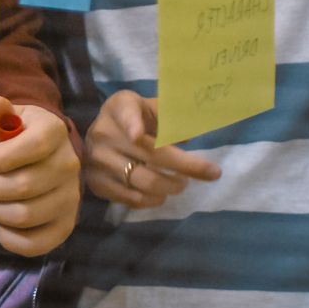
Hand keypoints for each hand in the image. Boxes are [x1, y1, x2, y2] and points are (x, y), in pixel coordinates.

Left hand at [0, 96, 81, 256]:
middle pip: (23, 186)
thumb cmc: (12, 136)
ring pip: (26, 216)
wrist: (36, 156)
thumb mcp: (2, 117)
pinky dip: (11, 240)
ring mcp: (72, 197)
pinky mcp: (67, 225)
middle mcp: (70, 164)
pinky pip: (37, 244)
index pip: (34, 147)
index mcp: (54, 131)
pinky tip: (3, 227)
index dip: (0, 158)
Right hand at [82, 92, 220, 208]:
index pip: (125, 114)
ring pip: (144, 182)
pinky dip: (153, 200)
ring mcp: (98, 162)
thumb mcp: (148, 107)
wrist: (97, 137)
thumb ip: (171, 115)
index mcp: (119, 108)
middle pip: (151, 155)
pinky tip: (160, 194)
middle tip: (211, 172)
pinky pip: (133, 199)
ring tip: (180, 183)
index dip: (132, 124)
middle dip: (186, 166)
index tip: (138, 134)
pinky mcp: (98, 184)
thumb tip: (192, 134)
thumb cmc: (133, 119)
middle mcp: (104, 134)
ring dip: (171, 187)